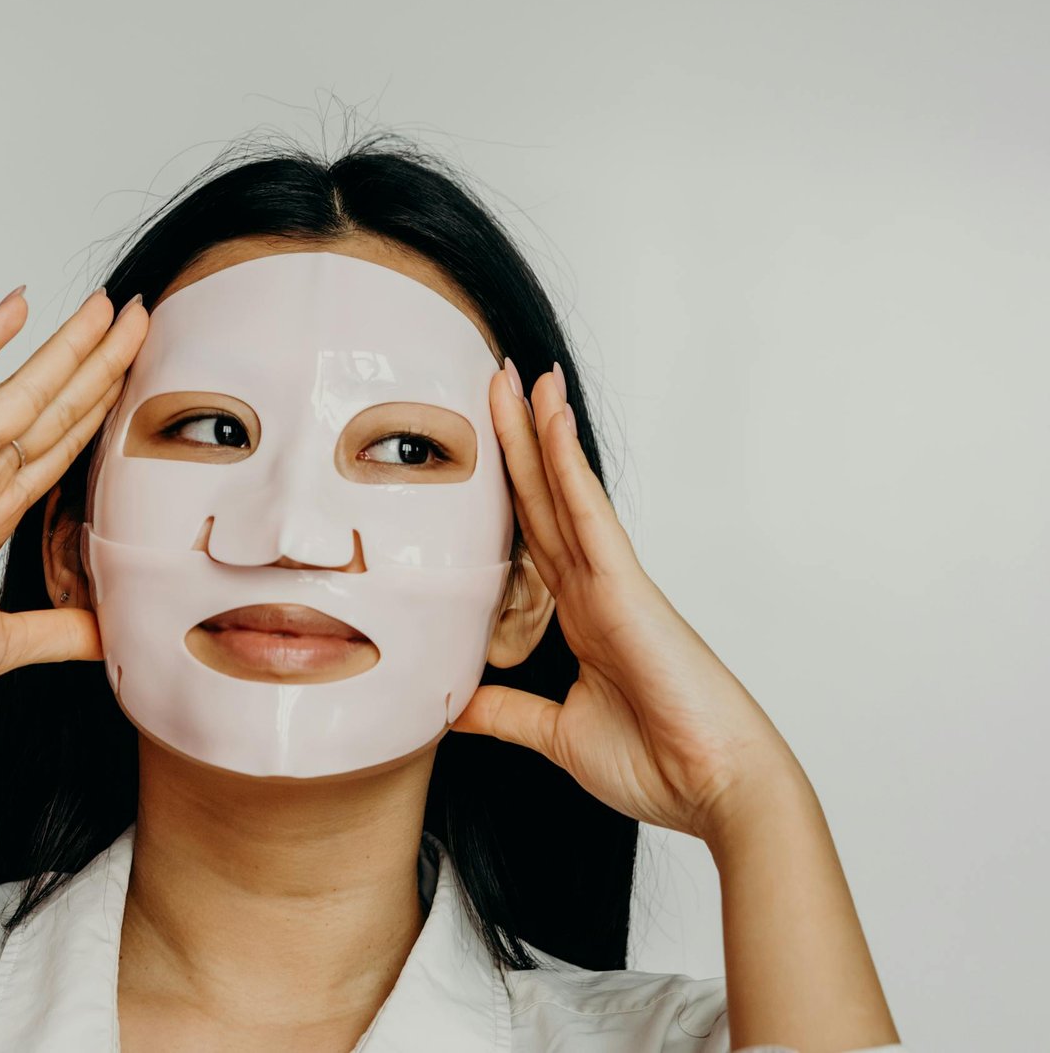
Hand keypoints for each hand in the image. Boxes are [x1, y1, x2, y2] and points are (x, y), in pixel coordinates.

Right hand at [0, 285, 146, 707]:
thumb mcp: (3, 644)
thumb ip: (60, 632)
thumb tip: (118, 636)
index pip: (63, 450)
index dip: (102, 412)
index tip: (140, 380)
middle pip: (57, 410)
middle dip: (102, 364)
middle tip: (142, 316)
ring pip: (24, 390)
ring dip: (69, 346)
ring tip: (110, 305)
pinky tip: (16, 306)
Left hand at [450, 360, 805, 842]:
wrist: (719, 792)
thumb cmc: (659, 764)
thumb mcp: (556, 735)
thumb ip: (505, 713)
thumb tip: (451, 706)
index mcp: (581, 619)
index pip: (533, 538)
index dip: (508, 489)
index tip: (482, 444)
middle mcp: (595, 590)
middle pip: (544, 500)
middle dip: (517, 441)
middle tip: (494, 380)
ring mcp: (613, 584)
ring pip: (565, 492)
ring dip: (540, 433)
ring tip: (520, 378)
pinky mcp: (628, 590)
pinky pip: (590, 516)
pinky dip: (568, 468)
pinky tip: (550, 423)